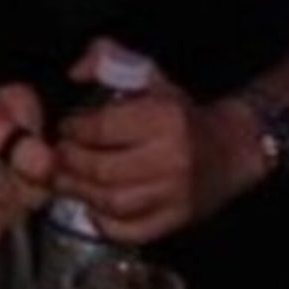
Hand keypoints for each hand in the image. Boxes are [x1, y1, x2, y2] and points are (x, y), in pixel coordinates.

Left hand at [51, 41, 260, 244]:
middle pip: (102, 169)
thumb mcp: (148, 74)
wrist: (229, 150)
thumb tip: (74, 73)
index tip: (66, 128)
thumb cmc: (180, 111)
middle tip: (59, 156)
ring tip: (66, 180)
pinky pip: (131, 230)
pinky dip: (105, 222)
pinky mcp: (177, 221)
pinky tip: (92, 206)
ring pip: (113, 203)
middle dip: (70, 163)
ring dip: (80, 193)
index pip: (103, 128)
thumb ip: (107, 58)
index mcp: (166, 118)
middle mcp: (173, 158)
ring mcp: (176, 195)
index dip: (74, 129)